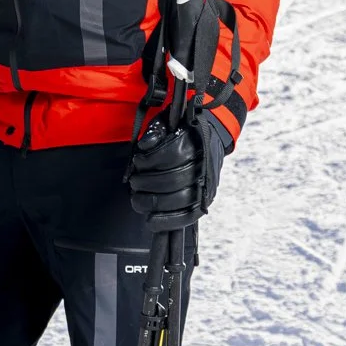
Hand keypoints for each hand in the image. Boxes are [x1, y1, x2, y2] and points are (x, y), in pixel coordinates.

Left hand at [128, 114, 229, 232]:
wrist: (211, 138)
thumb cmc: (182, 132)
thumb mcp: (167, 123)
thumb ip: (155, 132)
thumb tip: (144, 146)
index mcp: (193, 144)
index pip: (170, 155)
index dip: (148, 161)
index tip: (137, 161)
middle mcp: (202, 166)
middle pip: (172, 180)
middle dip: (146, 184)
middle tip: (134, 183)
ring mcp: (205, 186)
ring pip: (179, 200)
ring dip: (152, 203)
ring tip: (137, 199)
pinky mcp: (204, 202)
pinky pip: (188, 216)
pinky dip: (167, 222)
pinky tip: (151, 221)